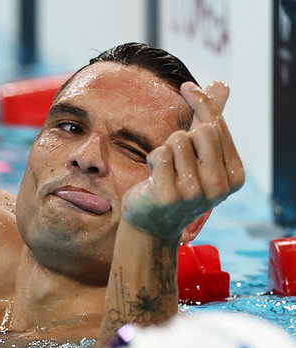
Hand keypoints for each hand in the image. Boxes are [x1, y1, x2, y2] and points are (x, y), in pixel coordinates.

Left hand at [122, 81, 244, 240]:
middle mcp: (219, 186)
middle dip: (182, 135)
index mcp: (235, 176)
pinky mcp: (169, 195)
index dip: (202, 102)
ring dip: (165, 150)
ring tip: (165, 172)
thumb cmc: (177, 184)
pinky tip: (153, 178)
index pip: (218, 126)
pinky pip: (159, 154)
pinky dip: (152, 160)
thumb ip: (211, 122)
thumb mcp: (200, 155)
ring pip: (177, 141)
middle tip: (175, 158)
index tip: (187, 86)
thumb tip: (221, 84)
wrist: (153, 224)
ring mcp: (194, 193)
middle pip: (201, 131)